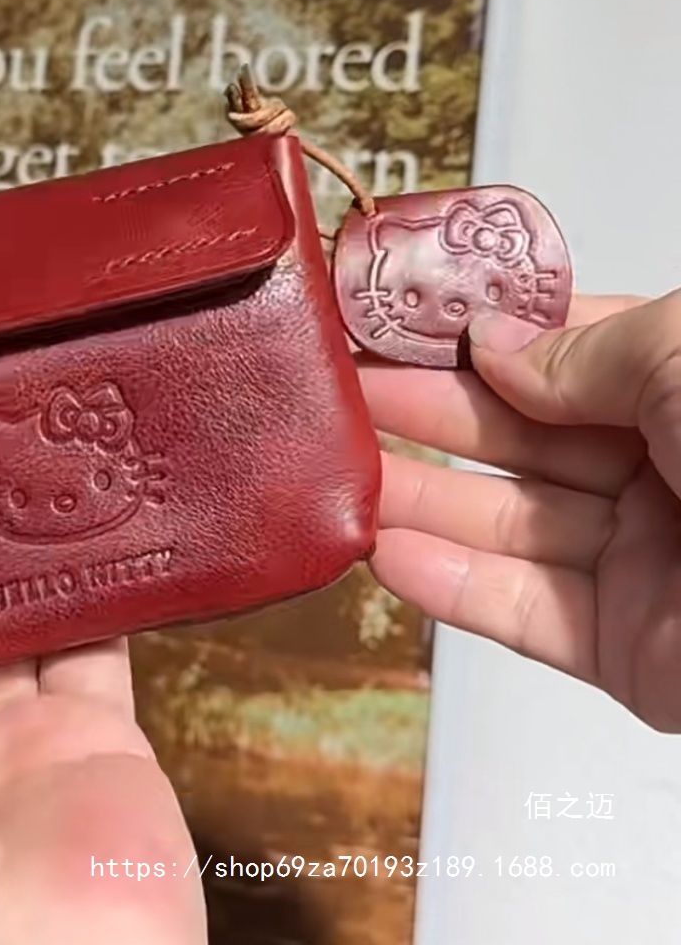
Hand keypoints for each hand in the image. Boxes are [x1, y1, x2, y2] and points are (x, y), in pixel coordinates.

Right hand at [360, 291, 680, 730]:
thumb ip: (581, 352)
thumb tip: (494, 345)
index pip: (562, 355)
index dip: (474, 340)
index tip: (391, 329)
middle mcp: (672, 469)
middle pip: (521, 438)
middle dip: (426, 412)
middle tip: (337, 397)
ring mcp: (651, 565)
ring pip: (509, 524)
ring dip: (420, 499)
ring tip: (338, 474)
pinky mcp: (634, 654)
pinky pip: (525, 613)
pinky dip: (451, 587)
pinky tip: (384, 554)